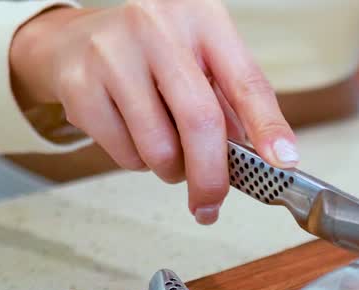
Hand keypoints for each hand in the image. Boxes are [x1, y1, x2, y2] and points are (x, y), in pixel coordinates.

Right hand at [9, 0, 296, 223]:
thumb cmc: (154, 54)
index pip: (245, 81)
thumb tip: (267, 159)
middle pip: (200, 121)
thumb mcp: (203, 60)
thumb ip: (234, 104)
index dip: (268, 127)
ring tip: (169, 152)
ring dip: (172, 170)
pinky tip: (134, 135)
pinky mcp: (80, 84)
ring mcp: (112, 53)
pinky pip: (124, 153)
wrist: (75, 39)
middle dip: (212, 176)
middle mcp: (157, 27)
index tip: (283, 161)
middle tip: (212, 201)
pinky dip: (138, 162)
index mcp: (202, 18)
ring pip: (159, 147)